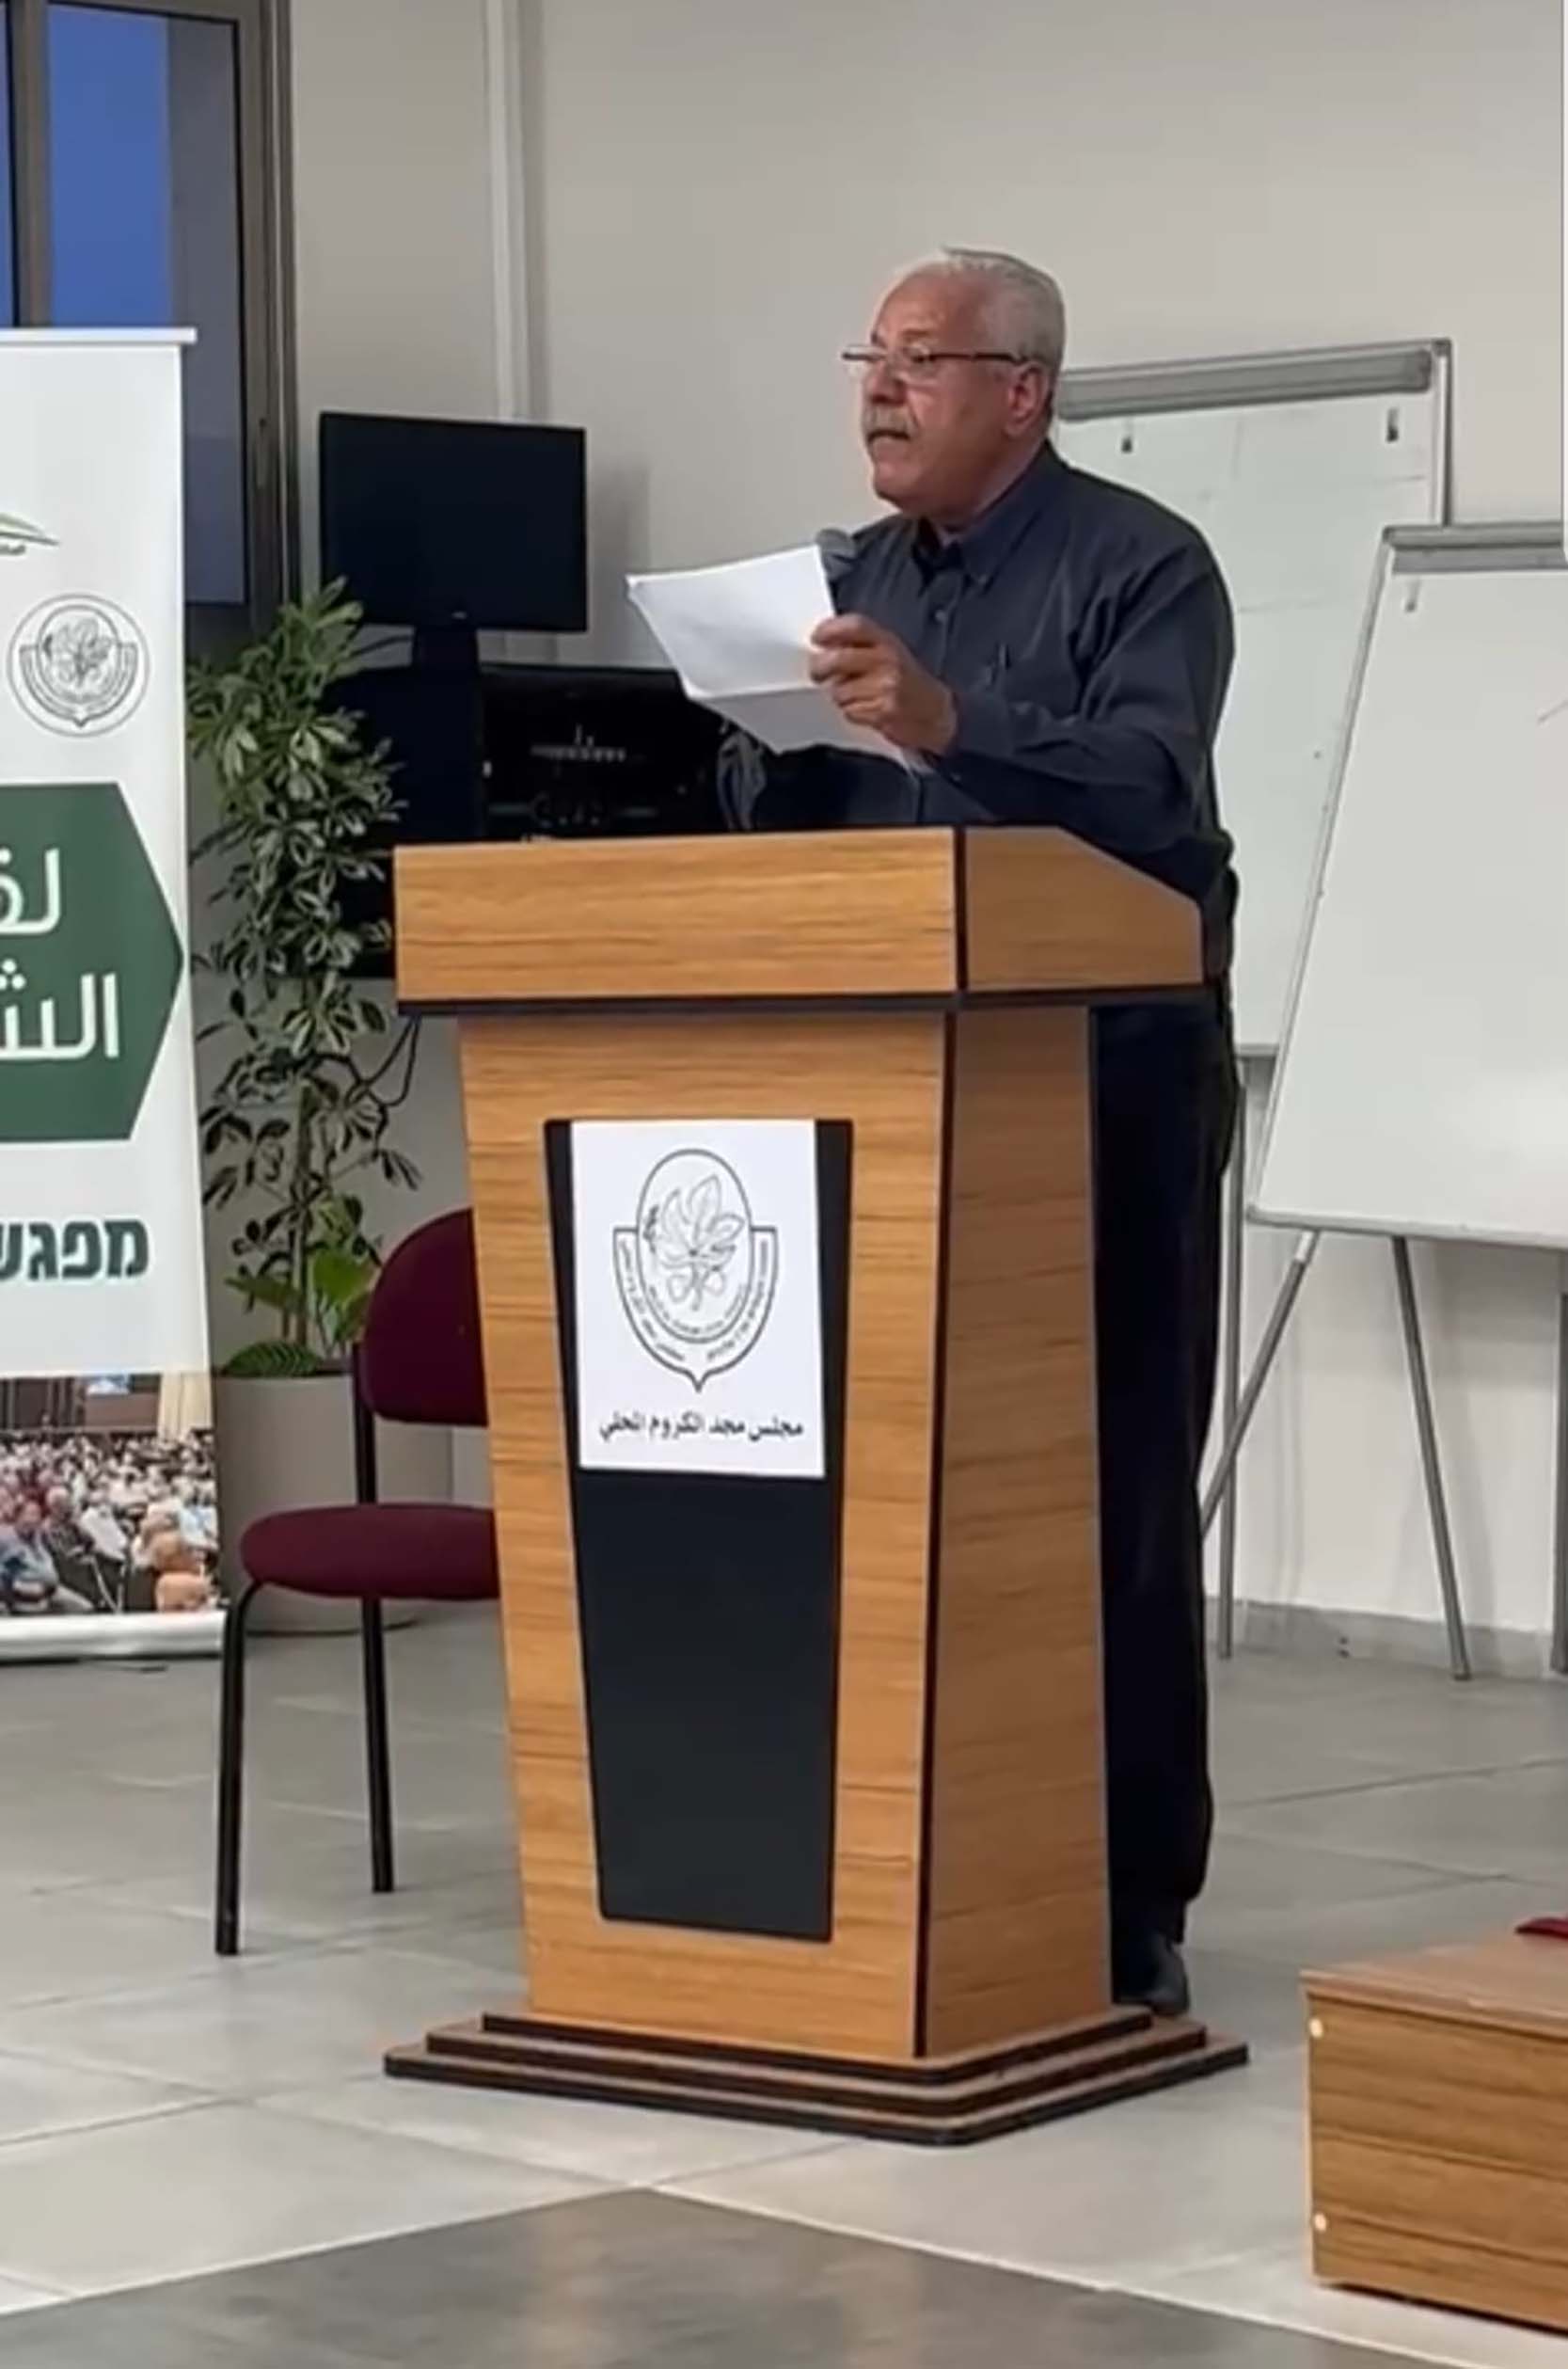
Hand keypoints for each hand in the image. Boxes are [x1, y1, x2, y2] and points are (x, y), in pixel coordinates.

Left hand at [809, 615, 956, 754]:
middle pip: (838, 658)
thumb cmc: (909, 683)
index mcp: (887, 641)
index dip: (830, 630)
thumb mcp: (892, 653)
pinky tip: (867, 710)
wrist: (936, 713)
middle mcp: (888, 660)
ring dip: (841, 697)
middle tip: (818, 673)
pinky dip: (853, 713)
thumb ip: (863, 646)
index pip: (854, 626)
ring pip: (839, 690)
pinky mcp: (884, 711)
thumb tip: (826, 647)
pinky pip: (850, 711)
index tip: (817, 638)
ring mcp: (886, 686)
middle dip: (820, 667)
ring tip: (857, 696)